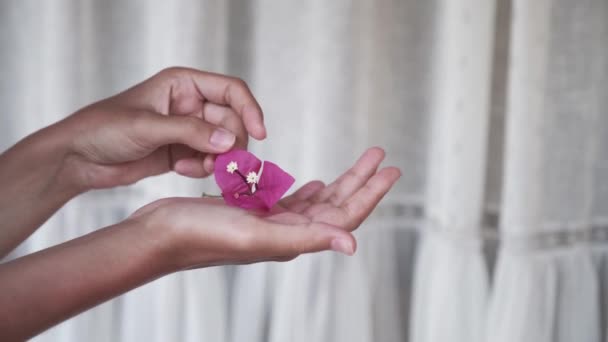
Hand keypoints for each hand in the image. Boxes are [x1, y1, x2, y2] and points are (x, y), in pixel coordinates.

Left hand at [58, 67, 265, 189]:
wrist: (79, 158)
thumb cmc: (104, 128)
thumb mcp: (148, 126)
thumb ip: (191, 132)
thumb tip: (230, 141)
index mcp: (183, 85)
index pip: (231, 91)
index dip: (249, 110)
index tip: (259, 134)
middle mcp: (190, 105)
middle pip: (232, 122)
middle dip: (231, 143)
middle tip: (223, 163)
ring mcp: (187, 130)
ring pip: (223, 144)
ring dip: (217, 159)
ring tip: (199, 169)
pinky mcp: (182, 153)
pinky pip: (208, 161)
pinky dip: (202, 169)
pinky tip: (181, 170)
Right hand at [131, 147, 399, 267]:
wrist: (160, 235)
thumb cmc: (201, 236)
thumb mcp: (256, 234)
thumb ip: (305, 236)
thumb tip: (351, 244)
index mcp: (294, 237)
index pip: (345, 216)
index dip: (370, 193)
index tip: (391, 170)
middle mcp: (287, 232)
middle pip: (337, 205)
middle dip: (361, 180)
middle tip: (381, 157)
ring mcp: (271, 222)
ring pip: (317, 201)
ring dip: (339, 181)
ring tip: (360, 163)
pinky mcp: (253, 213)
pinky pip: (290, 200)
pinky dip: (307, 189)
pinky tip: (314, 183)